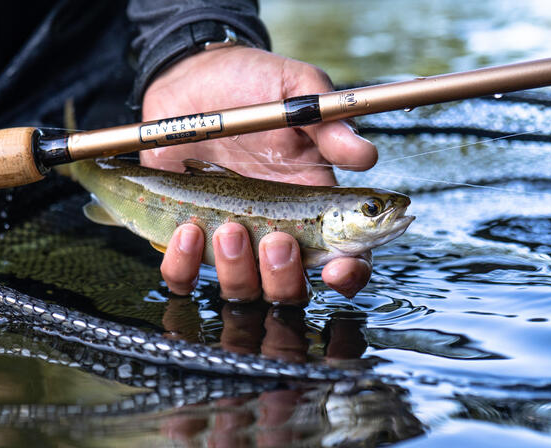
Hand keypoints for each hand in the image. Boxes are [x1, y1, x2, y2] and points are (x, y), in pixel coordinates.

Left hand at [141, 47, 375, 299]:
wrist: (189, 76)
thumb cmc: (249, 82)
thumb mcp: (294, 90)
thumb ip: (329, 122)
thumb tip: (367, 156)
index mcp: (311, 202)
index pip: (343, 257)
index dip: (348, 274)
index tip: (336, 269)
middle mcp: (272, 229)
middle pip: (290, 288)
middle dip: (283, 276)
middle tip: (272, 238)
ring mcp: (227, 239)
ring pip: (240, 289)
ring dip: (236, 270)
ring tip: (225, 226)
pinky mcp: (184, 238)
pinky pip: (183, 276)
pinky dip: (184, 264)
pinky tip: (186, 228)